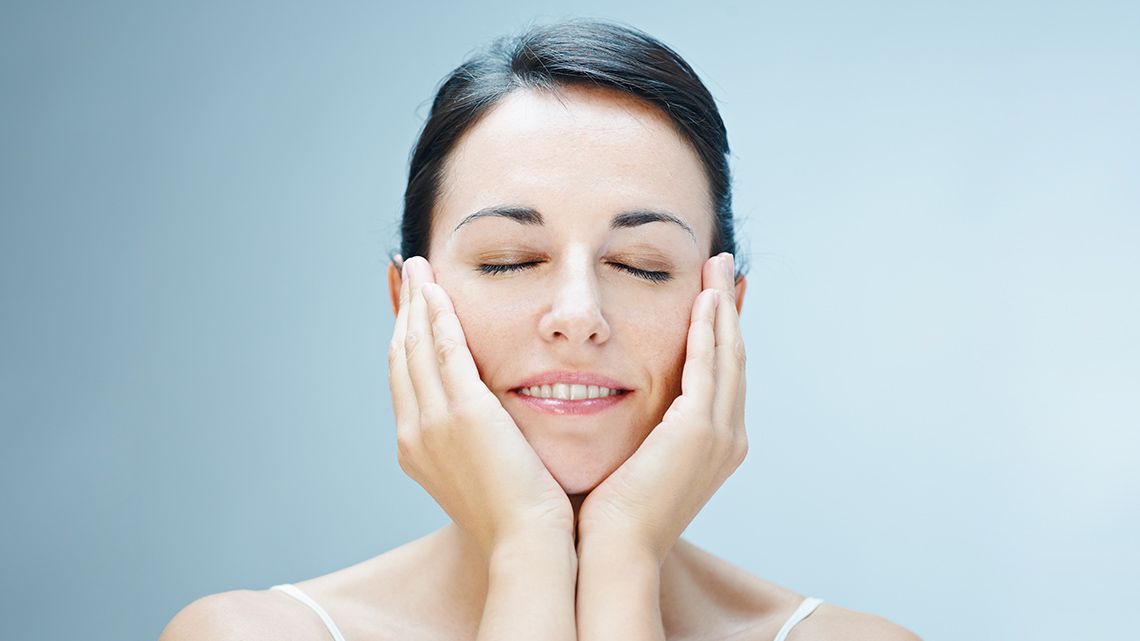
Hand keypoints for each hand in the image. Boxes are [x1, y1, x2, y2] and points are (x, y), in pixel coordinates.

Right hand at [389, 256, 574, 558]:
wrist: (528, 545)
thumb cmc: (520, 518)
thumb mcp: (486, 473)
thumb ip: (478, 441)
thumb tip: (488, 424)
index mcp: (416, 447)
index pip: (404, 378)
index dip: (405, 337)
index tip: (410, 305)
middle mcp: (414, 432)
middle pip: (401, 355)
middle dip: (404, 310)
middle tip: (408, 272)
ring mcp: (434, 422)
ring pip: (417, 346)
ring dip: (418, 301)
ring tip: (418, 266)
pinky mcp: (466, 412)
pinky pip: (446, 350)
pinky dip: (439, 315)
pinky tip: (440, 289)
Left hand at [576, 253, 746, 561]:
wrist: (614, 549)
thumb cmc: (611, 511)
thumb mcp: (637, 458)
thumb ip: (642, 427)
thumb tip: (621, 398)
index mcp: (714, 445)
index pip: (722, 374)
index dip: (721, 331)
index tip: (714, 294)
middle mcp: (728, 437)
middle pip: (734, 357)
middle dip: (729, 308)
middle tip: (724, 266)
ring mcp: (720, 433)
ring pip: (727, 353)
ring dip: (722, 306)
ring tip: (717, 265)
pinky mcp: (699, 429)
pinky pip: (708, 364)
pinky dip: (708, 328)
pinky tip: (703, 297)